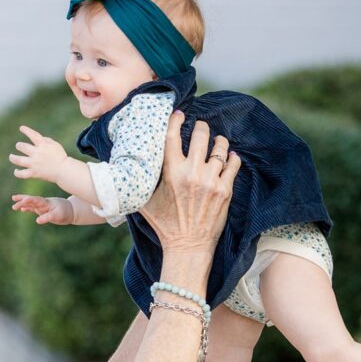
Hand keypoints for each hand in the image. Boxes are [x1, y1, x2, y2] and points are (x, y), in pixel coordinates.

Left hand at [9, 126, 68, 183]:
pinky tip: (16, 170)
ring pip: (18, 160)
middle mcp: (37, 153)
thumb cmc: (60, 156)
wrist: (64, 170)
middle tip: (19, 146)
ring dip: (13, 158)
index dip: (26, 130)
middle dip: (19, 146)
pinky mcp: (34, 173)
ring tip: (11, 157)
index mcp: (43, 145)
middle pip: (22, 147)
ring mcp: (34, 164)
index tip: (21, 128)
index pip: (32, 135)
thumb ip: (44, 140)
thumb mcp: (55, 144)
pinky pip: (22, 174)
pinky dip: (17, 173)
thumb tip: (34, 138)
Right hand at [11, 194, 73, 224]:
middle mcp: (43, 203)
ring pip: (30, 204)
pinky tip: (22, 209)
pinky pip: (33, 208)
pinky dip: (28, 208)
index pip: (36, 200)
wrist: (70, 210)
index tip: (23, 200)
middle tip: (14, 200)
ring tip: (14, 206)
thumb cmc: (65, 212)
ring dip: (23, 204)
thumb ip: (47, 217)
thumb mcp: (57, 216)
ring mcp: (42, 206)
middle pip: (31, 201)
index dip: (29, 200)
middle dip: (22, 200)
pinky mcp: (43, 209)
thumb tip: (37, 221)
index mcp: (46, 203)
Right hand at [140, 111, 240, 252]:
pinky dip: (232, 157)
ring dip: (218, 141)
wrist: (188, 246)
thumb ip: (140, 181)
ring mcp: (211, 181)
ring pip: (220, 148)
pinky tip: (228, 156)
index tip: (179, 114)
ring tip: (217, 140)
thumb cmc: (164, 224)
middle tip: (200, 126)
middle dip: (201, 127)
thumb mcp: (144, 201)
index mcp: (171, 173)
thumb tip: (127, 165)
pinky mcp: (225, 190)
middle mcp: (192, 173)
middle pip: (201, 135)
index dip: (176, 120)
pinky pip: (233, 165)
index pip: (173, 136)